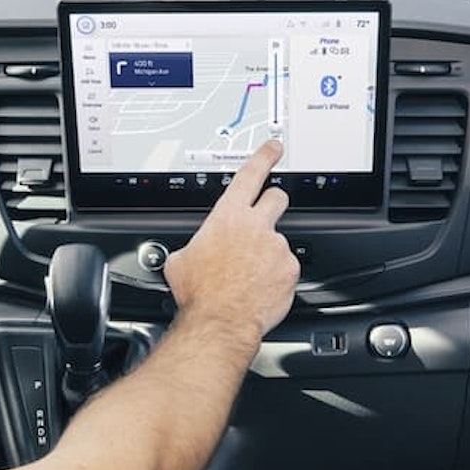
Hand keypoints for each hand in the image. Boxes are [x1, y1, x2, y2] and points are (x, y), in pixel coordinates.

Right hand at [163, 140, 300, 341]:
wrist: (220, 321)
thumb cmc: (198, 293)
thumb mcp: (180, 261)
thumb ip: (193, 246)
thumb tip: (189, 252)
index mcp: (228, 217)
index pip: (251, 175)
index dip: (264, 157)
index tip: (274, 148)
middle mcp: (257, 226)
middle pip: (277, 198)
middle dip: (273, 201)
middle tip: (265, 216)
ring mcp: (277, 248)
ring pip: (279, 241)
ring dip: (269, 253)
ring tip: (251, 275)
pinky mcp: (290, 269)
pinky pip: (286, 268)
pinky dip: (276, 277)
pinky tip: (261, 289)